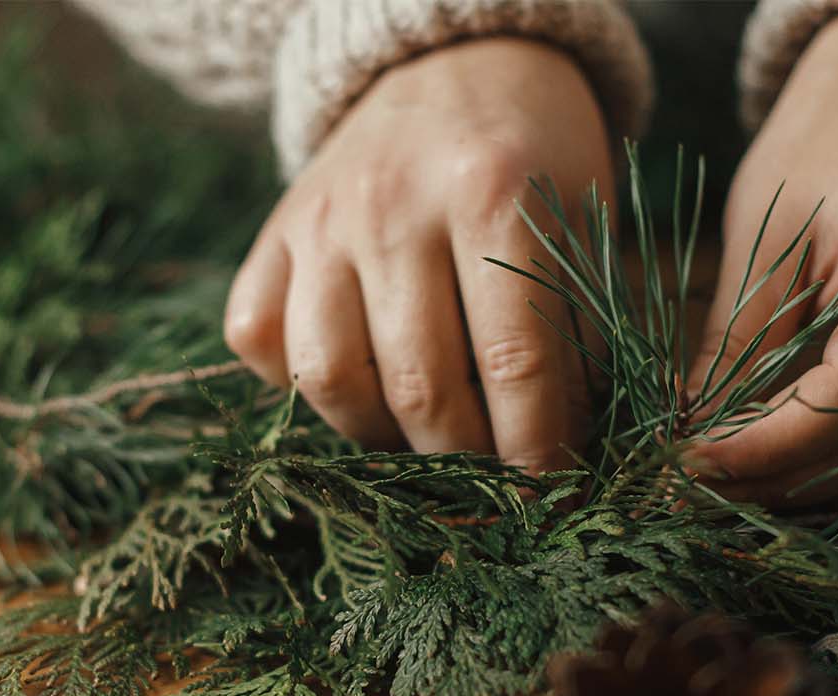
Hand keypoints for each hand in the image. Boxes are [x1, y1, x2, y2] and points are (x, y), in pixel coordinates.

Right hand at [223, 38, 611, 472]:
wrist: (451, 62)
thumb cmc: (535, 157)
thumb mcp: (582, 221)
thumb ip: (577, 330)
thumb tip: (564, 454)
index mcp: (491, 192)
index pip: (515, 361)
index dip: (537, 447)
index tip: (554, 491)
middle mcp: (393, 205)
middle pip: (418, 386)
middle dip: (463, 459)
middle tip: (493, 474)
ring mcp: (320, 221)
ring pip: (327, 378)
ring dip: (378, 436)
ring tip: (422, 439)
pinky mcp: (272, 235)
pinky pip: (255, 340)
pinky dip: (294, 386)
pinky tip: (351, 382)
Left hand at [686, 13, 837, 504]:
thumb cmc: (823, 154)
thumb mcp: (763, 232)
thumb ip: (736, 339)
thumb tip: (691, 434)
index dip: (766, 448)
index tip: (690, 462)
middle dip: (780, 478)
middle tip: (692, 483)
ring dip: (824, 490)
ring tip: (737, 488)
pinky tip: (806, 481)